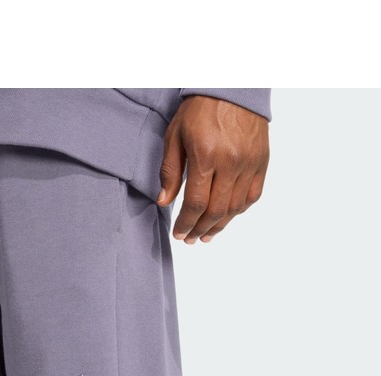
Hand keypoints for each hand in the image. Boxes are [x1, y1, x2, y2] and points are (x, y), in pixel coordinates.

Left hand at [157, 95, 269, 242]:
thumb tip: (164, 201)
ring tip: (207, 235)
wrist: (233, 84)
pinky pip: (252, 196)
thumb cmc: (199, 108)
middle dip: (201, 229)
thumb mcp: (176, 135)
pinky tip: (227, 217)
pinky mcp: (262, 161)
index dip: (186, 223)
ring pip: (235, 208)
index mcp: (206, 155)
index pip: (196, 203)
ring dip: (220, 226)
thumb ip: (170, 170)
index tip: (179, 234)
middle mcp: (231, 162)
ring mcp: (249, 163)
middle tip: (191, 239)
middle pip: (216, 211)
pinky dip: (239, 210)